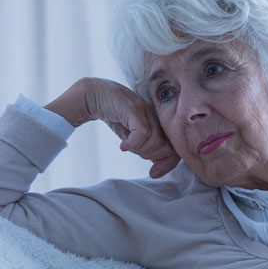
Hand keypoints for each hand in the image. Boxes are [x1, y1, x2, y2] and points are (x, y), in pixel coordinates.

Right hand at [45, 77, 180, 178]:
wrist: (93, 94)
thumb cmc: (114, 115)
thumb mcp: (132, 135)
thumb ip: (146, 146)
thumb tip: (158, 168)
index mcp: (159, 122)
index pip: (174, 148)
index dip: (167, 164)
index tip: (153, 174)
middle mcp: (156, 115)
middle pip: (167, 148)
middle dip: (150, 157)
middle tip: (134, 151)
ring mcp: (146, 111)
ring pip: (155, 142)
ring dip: (139, 150)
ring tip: (127, 145)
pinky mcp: (134, 109)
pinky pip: (143, 133)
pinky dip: (132, 144)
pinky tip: (122, 144)